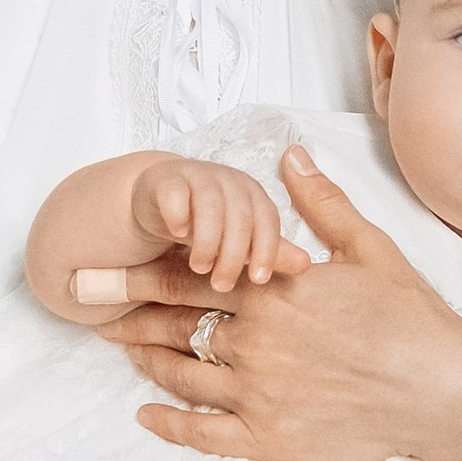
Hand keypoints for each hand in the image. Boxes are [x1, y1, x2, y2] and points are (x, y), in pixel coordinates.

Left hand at [108, 146, 461, 460]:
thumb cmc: (410, 317)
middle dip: (127, 313)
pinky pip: (203, 433)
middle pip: (172, 323)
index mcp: (271, 290)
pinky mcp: (269, 437)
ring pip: (180, 375)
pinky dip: (169, 425)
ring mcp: (257, 392)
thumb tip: (289, 156)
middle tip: (90, 308)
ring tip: (122, 349)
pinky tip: (146, 415)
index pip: (188, 275)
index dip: (139, 271)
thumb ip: (320, 204)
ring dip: (145, 360)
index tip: (103, 267)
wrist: (442, 390)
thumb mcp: (368, 248)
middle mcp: (253, 340)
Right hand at [129, 157, 304, 295]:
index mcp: (251, 194)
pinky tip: (177, 235)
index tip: (259, 279)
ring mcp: (196, 176)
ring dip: (206, 240)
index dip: (266, 249)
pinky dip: (178, 214)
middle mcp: (228, 181)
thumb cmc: (203, 224)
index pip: (267, 220)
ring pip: (210, 204)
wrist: (156, 200)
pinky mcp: (164, 179)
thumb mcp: (236, 240)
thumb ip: (268, 251)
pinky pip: (174, 192)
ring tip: (199, 267)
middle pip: (240, 214)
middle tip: (222, 285)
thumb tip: (305, 265)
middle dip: (233, 254)